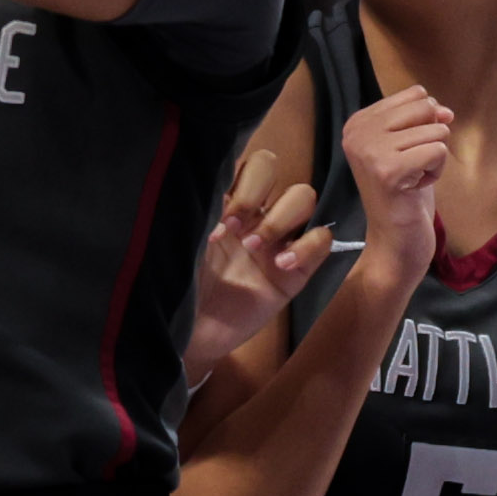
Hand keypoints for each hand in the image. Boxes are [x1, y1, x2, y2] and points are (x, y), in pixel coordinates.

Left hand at [184, 147, 329, 388]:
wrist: (184, 333)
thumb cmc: (174, 285)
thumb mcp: (178, 243)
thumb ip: (196, 211)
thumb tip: (215, 188)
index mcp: (221, 201)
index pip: (244, 162)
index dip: (239, 180)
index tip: (218, 218)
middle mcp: (251, 212)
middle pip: (275, 169)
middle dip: (256, 192)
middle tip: (233, 229)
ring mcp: (276, 239)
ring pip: (303, 197)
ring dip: (279, 218)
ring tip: (254, 249)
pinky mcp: (297, 269)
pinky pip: (322, 239)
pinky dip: (306, 247)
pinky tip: (280, 266)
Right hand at [344, 84, 452, 281]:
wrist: (395, 237)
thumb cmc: (406, 191)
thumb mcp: (411, 145)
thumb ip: (424, 120)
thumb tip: (444, 111)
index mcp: (358, 122)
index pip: (416, 95)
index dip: (425, 123)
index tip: (407, 150)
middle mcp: (357, 132)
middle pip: (426, 108)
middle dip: (431, 138)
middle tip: (413, 165)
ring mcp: (369, 151)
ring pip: (436, 131)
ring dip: (434, 159)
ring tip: (413, 178)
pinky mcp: (387, 170)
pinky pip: (438, 151)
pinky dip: (437, 172)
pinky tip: (416, 187)